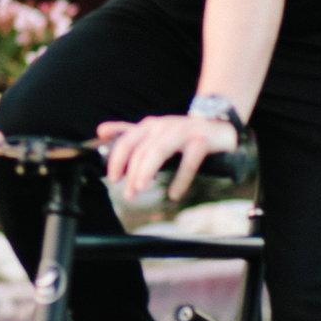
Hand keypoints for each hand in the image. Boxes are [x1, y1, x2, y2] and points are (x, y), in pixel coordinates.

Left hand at [98, 111, 237, 206]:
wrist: (220, 126)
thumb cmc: (182, 133)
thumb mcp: (154, 132)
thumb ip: (128, 132)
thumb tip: (101, 131)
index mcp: (149, 126)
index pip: (126, 141)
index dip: (117, 160)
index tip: (113, 179)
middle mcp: (164, 126)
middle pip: (141, 150)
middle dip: (131, 173)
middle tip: (128, 194)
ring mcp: (183, 132)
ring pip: (158, 151)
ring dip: (146, 171)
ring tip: (140, 188)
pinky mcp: (202, 140)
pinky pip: (188, 161)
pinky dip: (180, 179)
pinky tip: (174, 194)